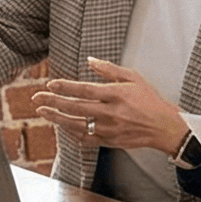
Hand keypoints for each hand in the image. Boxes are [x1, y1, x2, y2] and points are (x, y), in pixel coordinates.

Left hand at [31, 58, 187, 154]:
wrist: (163, 126)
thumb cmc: (149, 100)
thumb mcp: (133, 77)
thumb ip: (109, 69)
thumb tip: (90, 60)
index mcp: (116, 95)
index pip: (85, 90)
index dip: (65, 87)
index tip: (50, 84)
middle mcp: (110, 113)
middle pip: (75, 107)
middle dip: (53, 102)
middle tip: (37, 98)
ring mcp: (109, 129)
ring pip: (76, 125)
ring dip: (57, 118)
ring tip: (42, 112)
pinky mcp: (109, 141)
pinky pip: (85, 139)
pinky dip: (71, 133)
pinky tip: (62, 126)